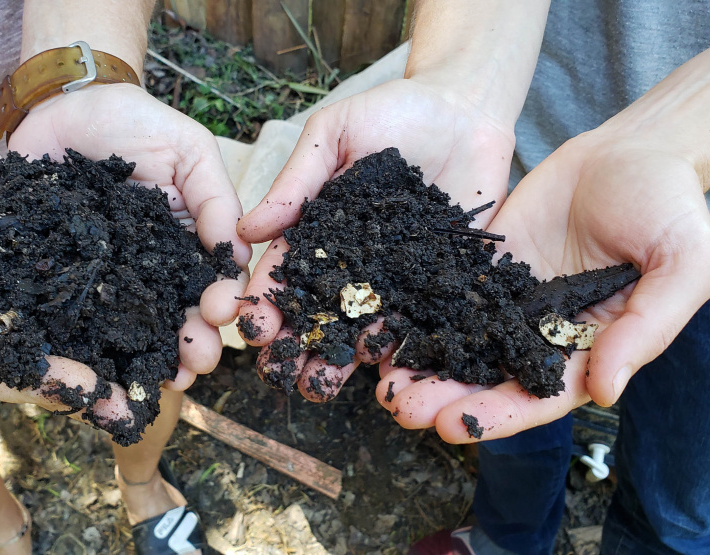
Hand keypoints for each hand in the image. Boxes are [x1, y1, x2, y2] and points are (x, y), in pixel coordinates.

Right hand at [0, 104, 142, 428]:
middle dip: (89, 376)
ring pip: (68, 313)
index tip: (81, 386)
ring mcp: (11, 272)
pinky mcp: (36, 235)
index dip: (33, 381)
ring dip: (112, 335)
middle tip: (140, 395)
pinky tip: (160, 282)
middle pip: (40, 351)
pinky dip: (114, 274)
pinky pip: (77, 259)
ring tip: (166, 350)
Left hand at [7, 83, 251, 389]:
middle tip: (196, 362)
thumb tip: (239, 257)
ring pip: (135, 329)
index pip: (214, 281)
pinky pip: (79, 316)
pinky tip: (105, 369)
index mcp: (189, 243)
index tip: (221, 312)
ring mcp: (109, 279)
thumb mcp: (189, 150)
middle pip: (180, 317)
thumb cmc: (135, 122)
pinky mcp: (65, 279)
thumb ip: (214, 199)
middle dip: (194, 343)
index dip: (222, 301)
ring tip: (165, 380)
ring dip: (153, 360)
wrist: (62, 107)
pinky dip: (93, 346)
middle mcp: (154, 270)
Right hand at [235, 78, 515, 400]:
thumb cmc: (391, 111)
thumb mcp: (333, 135)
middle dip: (296, 344)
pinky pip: (421, 319)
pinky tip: (386, 371)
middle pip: (319, 311)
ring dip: (339, 359)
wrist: (465, 107)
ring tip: (320, 386)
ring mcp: (397, 276)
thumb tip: (244, 231)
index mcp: (320, 231)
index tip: (250, 328)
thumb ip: (296, 182)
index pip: (286, 273)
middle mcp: (354, 262)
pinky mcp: (441, 281)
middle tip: (279, 375)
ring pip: (363, 326)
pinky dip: (403, 346)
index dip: (265, 301)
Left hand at [378, 129, 709, 442]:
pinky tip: (386, 327)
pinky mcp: (488, 267)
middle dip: (444, 396)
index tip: (450, 427)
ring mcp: (513, 300)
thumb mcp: (681, 264)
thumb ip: (645, 327)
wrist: (634, 149)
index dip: (498, 415)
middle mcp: (545, 332)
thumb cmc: (670, 207)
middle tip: (398, 409)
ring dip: (424, 364)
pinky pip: (450, 294)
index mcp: (591, 347)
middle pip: (490, 376)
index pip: (541, 395)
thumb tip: (605, 390)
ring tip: (381, 383)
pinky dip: (420, 314)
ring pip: (463, 341)